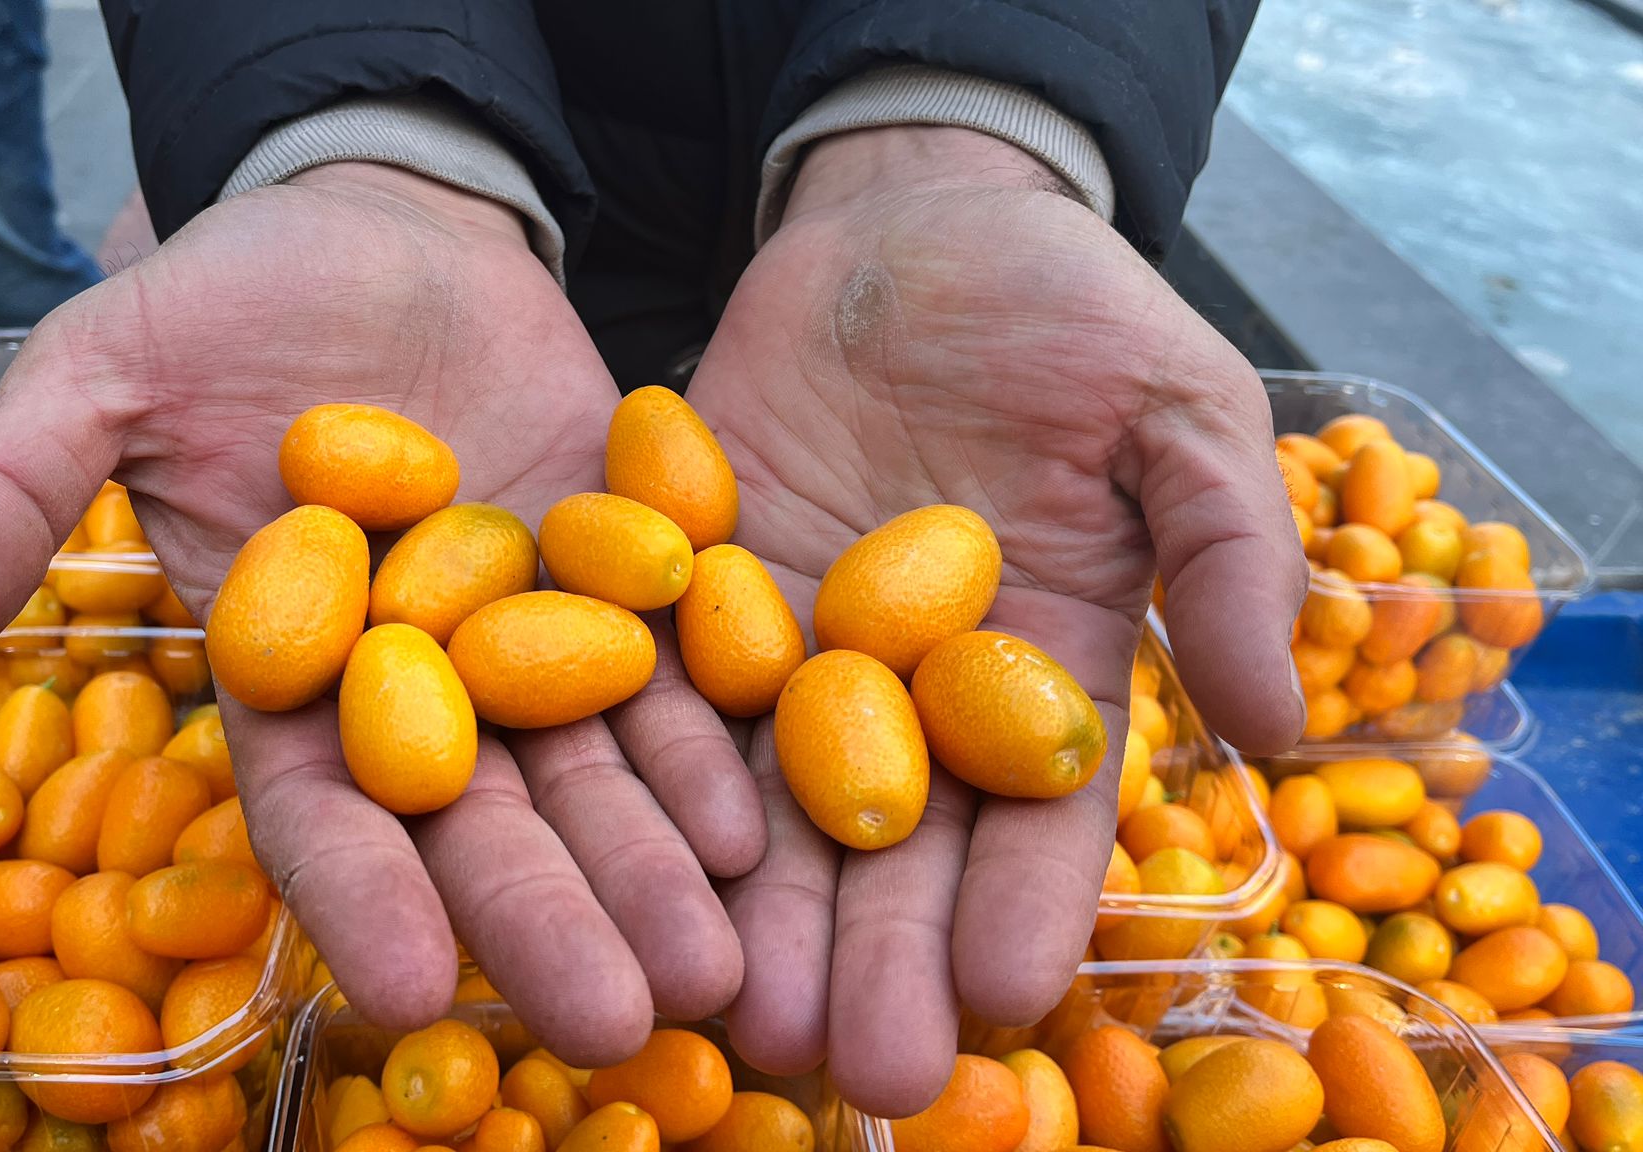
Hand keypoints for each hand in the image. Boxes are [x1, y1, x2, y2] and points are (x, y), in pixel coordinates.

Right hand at [0, 164, 763, 1062]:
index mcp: (292, 670)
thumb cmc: (237, 298)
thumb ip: (11, 499)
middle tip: (613, 1021)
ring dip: (652, 870)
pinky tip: (755, 819)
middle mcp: (421, 686)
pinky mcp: (628, 580)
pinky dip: (712, 744)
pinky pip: (677, 676)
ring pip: (595, 777)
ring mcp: (535, 642)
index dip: (356, 897)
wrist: (393, 221)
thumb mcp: (107, 370)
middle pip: (484, 824)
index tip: (402, 987)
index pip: (319, 809)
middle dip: (542, 920)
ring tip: (716, 966)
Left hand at [686, 127, 1306, 1114]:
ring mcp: (787, 650)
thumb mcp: (1177, 407)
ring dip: (751, 911)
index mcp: (1037, 673)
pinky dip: (646, 773)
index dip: (1025, 904)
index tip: (1001, 990)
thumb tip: (1278, 723)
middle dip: (876, 955)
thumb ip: (1226, 550)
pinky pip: (659, 690)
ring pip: (763, 803)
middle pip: (892, 849)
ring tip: (739, 1013)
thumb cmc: (1068, 310)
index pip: (1038, 819)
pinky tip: (629, 859)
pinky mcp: (683, 593)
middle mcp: (906, 693)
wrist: (909, 220)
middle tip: (856, 1065)